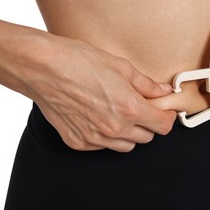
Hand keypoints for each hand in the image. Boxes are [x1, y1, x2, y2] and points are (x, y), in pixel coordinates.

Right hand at [27, 36, 176, 151]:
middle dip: (149, 123)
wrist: (42, 68)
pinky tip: (101, 118)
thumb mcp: (121, 67)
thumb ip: (146, 84)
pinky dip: (108, 136)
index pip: (163, 126)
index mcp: (130, 108)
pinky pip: (103, 146)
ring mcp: (95, 137)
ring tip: (120, 113)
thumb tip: (164, 91)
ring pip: (127, 146)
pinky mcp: (78, 142)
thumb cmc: (79, 62)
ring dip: (130, 133)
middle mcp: (114, 128)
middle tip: (142, 108)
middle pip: (147, 137)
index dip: (167, 117)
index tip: (165, 111)